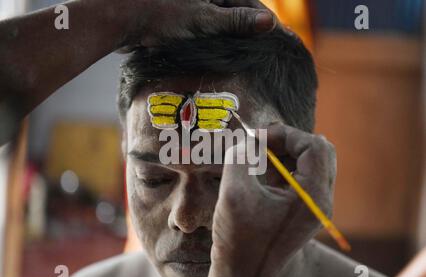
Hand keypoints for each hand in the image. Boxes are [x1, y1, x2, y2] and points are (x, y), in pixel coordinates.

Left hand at [116, 0, 276, 48]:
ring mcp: (194, 3)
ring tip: (250, 56)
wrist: (122, 18)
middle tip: (266, 52)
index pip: (250, 3)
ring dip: (234, 36)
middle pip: (237, 11)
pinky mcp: (183, 14)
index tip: (279, 39)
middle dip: (251, 30)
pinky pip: (207, 26)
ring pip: (222, 20)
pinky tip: (224, 53)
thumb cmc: (160, 15)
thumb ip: (235, 21)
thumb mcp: (202, 19)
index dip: (264, 22)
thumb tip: (269, 22)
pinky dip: (216, 39)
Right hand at [206, 123, 336, 276]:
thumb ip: (241, 157)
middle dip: (288, 141)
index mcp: (312, 196)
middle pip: (318, 152)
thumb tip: (248, 139)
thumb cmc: (238, 239)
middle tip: (260, 143)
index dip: (285, 134)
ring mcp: (313, 206)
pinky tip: (259, 174)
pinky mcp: (302, 210)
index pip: (314, 146)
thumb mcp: (234, 192)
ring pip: (310, 163)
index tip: (257, 138)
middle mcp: (320, 200)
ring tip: (257, 159)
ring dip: (284, 154)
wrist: (242, 274)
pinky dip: (281, 168)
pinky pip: (300, 177)